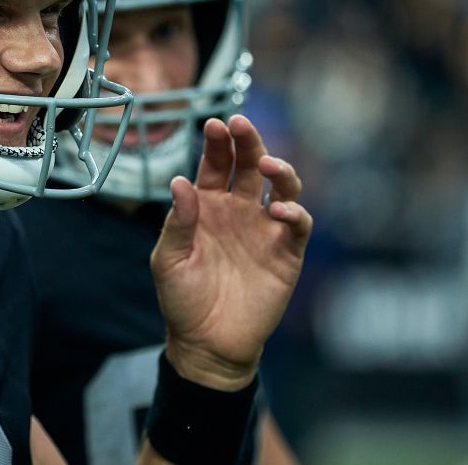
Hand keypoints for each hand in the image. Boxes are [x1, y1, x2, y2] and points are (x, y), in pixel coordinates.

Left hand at [149, 115, 311, 390]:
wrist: (206, 343)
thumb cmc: (182, 299)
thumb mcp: (169, 260)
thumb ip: (177, 222)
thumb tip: (180, 181)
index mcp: (207, 205)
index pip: (215, 164)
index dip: (217, 143)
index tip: (214, 124)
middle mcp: (239, 210)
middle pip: (249, 165)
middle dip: (248, 141)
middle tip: (241, 123)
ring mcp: (265, 229)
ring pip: (281, 186)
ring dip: (278, 169)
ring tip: (266, 164)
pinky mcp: (287, 253)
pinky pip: (298, 225)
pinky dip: (295, 212)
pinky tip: (280, 210)